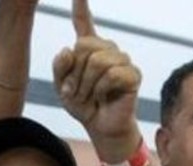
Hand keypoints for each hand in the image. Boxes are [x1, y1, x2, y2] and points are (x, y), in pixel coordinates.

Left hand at [52, 0, 142, 161]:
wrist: (100, 127)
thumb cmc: (83, 105)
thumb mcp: (61, 87)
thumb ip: (59, 67)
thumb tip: (68, 48)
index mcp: (89, 49)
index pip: (83, 24)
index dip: (81, 7)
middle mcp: (107, 50)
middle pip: (84, 48)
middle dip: (75, 75)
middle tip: (78, 92)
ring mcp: (122, 60)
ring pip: (97, 61)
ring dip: (87, 85)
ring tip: (91, 96)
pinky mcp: (133, 74)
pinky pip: (111, 75)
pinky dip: (103, 90)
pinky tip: (105, 97)